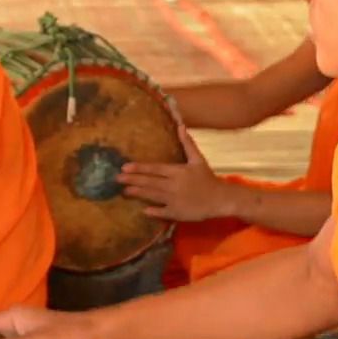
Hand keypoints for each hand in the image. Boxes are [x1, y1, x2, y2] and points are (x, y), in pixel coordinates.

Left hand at [117, 130, 235, 222]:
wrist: (221, 199)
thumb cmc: (207, 179)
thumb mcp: (198, 160)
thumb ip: (187, 143)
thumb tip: (180, 125)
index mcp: (178, 171)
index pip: (155, 168)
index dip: (139, 168)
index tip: (124, 167)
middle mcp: (174, 185)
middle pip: (150, 182)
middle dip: (132, 180)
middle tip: (117, 179)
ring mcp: (175, 200)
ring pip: (153, 196)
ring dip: (138, 193)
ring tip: (124, 191)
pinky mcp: (178, 212)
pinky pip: (163, 212)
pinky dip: (153, 211)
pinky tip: (143, 210)